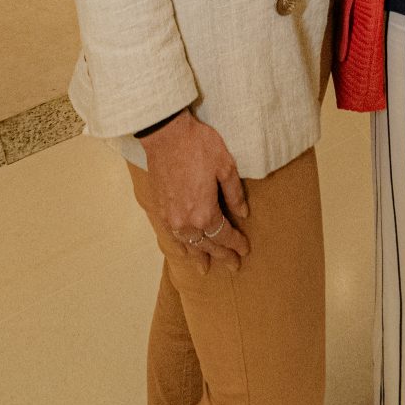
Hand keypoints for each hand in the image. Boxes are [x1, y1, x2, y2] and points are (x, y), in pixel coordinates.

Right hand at [140, 110, 249, 273]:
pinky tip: (184, 250)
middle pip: (207, 245)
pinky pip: (172, 236)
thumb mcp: (226, 167)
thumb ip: (234, 194)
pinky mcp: (159, 209)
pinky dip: (181, 246)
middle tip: (233, 266)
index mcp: (204, 213)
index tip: (245, 250)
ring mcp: (170, 218)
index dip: (236, 244)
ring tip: (206, 269)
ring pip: (187, 244)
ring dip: (198, 256)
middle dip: (222, 256)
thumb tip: (243, 213)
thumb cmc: (199, 146)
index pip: (223, 236)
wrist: (166, 135)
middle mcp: (185, 222)